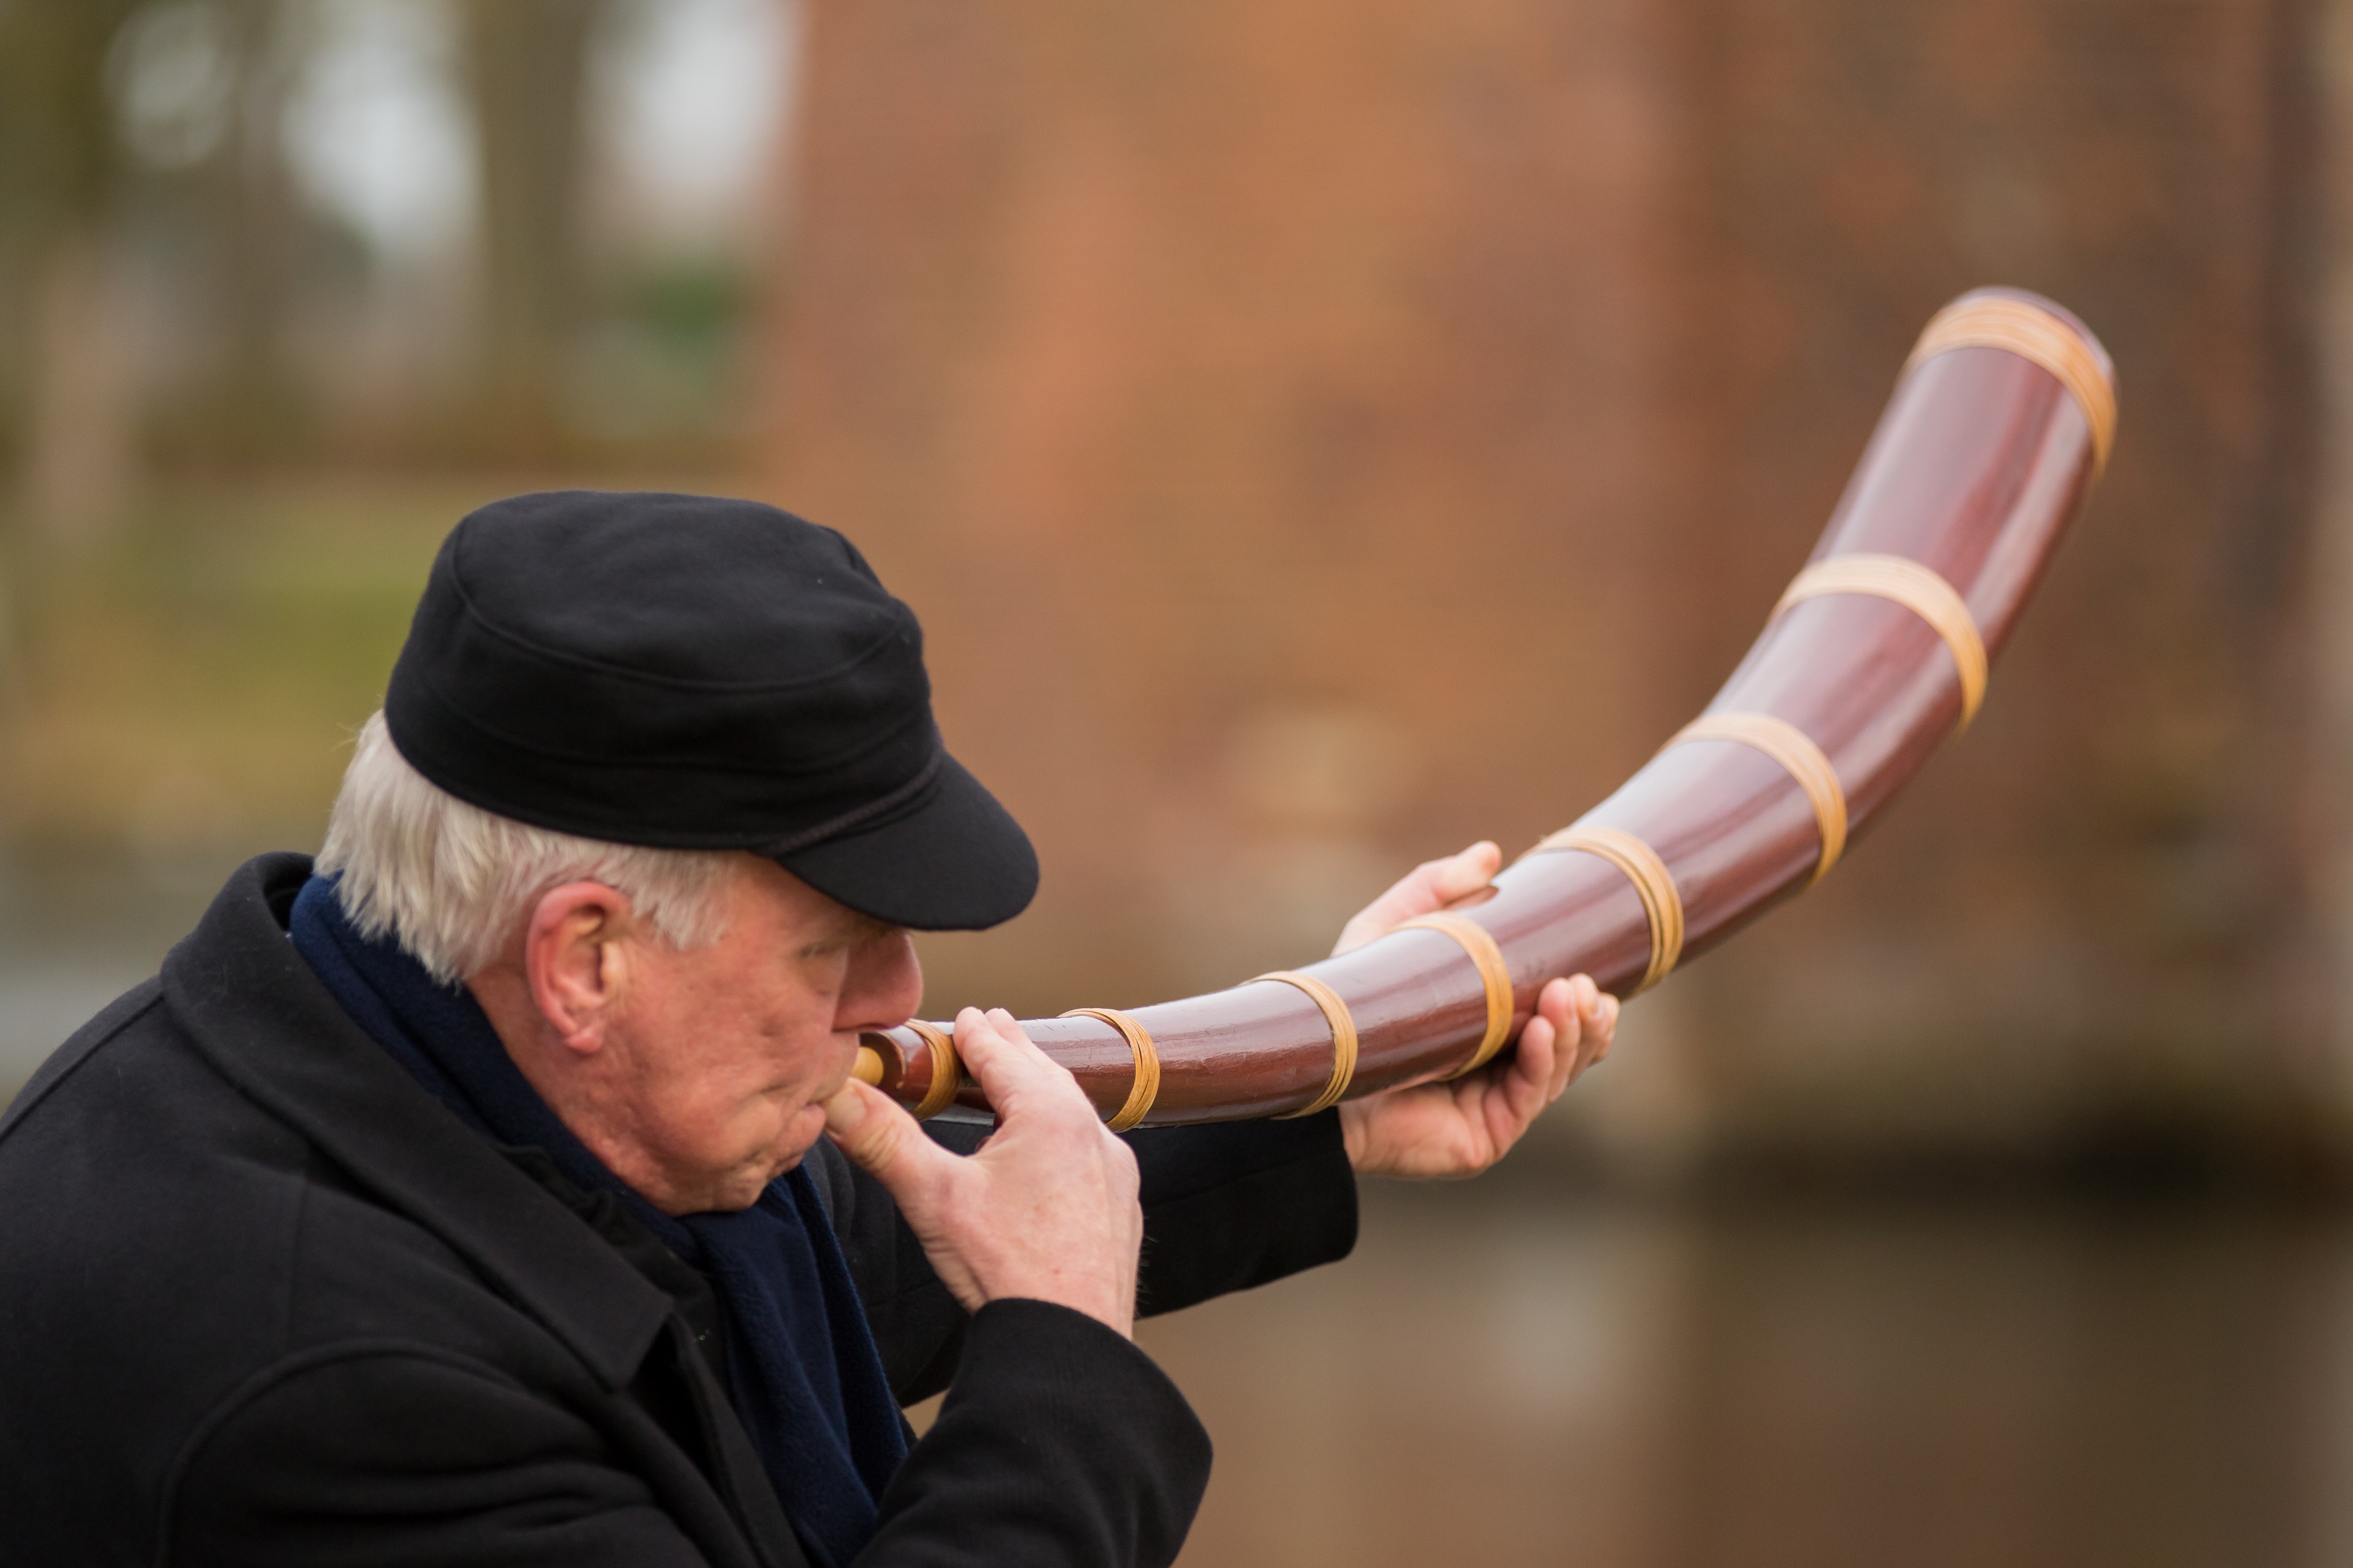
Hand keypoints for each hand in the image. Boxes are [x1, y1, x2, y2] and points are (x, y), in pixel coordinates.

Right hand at [823, 1007, 1142, 1335]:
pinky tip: (1050, 1155)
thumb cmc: (1007, 1270)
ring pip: (1073, 1111)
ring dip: (1042, 1091)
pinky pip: (1091, 1151)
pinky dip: (1064, 1135)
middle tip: (993, 1029)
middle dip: (1014, 1050)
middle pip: (1044, 1073)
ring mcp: (1114, 1171)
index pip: (1003, 1054)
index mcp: (1049, 1114)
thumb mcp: (933, 1197)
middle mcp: (1093, 1132)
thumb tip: (837, 1093)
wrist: (1071, 1342)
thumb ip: (884, 1138)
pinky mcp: (1122, 1206)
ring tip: (1018, 1084)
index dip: (977, 1034)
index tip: (966, 1017)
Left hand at [1332, 841, 1618, 1178]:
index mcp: (1491, 1032)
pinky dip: (1543, 1064)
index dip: (1583, 1003)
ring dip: (1574, 1035)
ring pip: (1558, 1073)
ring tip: (1569, 997)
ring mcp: (1494, 1108)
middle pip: (1571, 1049)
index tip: (1590, 973)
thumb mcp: (1391, 933)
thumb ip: (1435, 891)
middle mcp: (1499, 1073)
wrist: (1317, 1070)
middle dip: (1588, 1019)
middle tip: (1583, 987)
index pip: (1558, 1020)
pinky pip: (1528, 1099)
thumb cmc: (1351, 1006)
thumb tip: (1490, 852)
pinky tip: (1543, 1032)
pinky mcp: (1483, 1137)